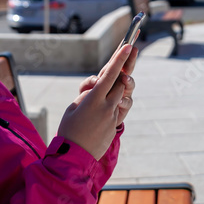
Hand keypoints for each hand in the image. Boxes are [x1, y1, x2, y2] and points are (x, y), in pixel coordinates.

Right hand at [58, 44, 132, 159]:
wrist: (75, 157)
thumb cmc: (69, 130)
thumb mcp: (73, 107)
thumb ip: (88, 94)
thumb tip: (99, 88)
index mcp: (94, 99)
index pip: (110, 74)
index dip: (120, 59)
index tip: (129, 45)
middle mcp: (107, 106)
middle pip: (121, 81)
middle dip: (126, 66)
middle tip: (134, 50)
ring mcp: (114, 116)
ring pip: (124, 95)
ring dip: (120, 86)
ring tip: (116, 82)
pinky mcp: (116, 125)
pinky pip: (121, 108)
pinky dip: (116, 102)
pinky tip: (109, 104)